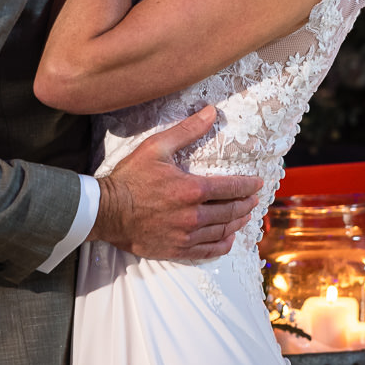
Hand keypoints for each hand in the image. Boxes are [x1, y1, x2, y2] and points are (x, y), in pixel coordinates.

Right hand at [89, 106, 263, 259]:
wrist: (106, 211)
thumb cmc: (130, 178)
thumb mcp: (156, 147)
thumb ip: (187, 131)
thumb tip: (211, 113)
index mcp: (192, 190)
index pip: (231, 188)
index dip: (247, 186)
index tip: (257, 183)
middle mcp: (193, 216)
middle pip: (230, 211)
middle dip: (246, 204)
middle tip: (253, 200)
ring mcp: (186, 235)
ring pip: (222, 231)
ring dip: (238, 223)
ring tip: (245, 216)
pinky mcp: (177, 250)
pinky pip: (208, 251)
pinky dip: (222, 245)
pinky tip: (228, 239)